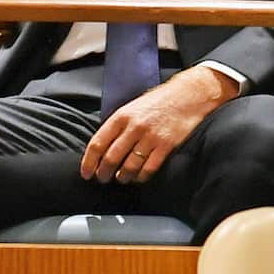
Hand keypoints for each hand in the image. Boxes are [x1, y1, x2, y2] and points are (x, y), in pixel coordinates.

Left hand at [80, 66, 238, 185]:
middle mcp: (134, 127)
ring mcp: (150, 137)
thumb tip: (103, 146)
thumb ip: (119, 125)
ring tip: (121, 179)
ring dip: (122, 177)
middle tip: (102, 179)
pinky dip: (141, 177)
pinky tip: (138, 178)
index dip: (89, 161)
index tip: (86, 173)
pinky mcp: (166, 146)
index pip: (98, 143)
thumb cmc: (158, 101)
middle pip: (111, 158)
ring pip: (129, 166)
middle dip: (104, 173)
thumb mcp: (132, 107)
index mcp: (121, 116)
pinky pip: (149, 168)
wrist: (187, 95)